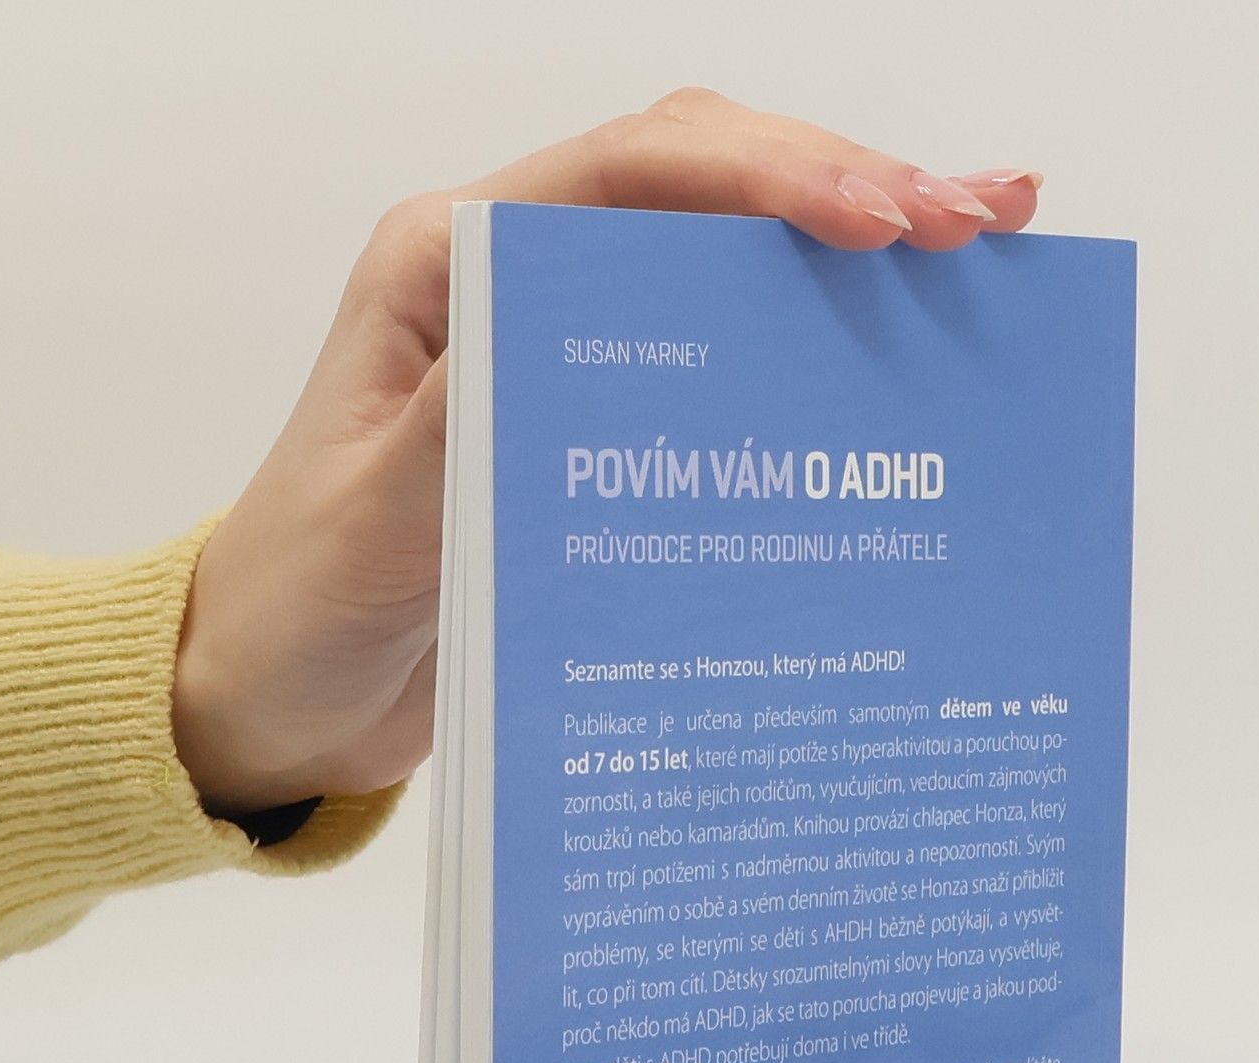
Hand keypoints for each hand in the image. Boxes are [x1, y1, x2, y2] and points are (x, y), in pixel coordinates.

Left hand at [171, 88, 1042, 814]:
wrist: (279, 691)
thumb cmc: (303, 606)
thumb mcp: (373, 528)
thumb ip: (460, 430)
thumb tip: (567, 335)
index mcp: (449, 267)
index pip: (627, 176)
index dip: (763, 181)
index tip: (876, 220)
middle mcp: (515, 282)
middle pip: (699, 185)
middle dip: (841, 184)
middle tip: (969, 223)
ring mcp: (567, 348)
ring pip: (728, 254)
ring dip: (850, 243)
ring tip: (979, 246)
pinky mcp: (605, 422)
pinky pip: (726, 352)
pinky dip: (817, 335)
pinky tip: (901, 336)